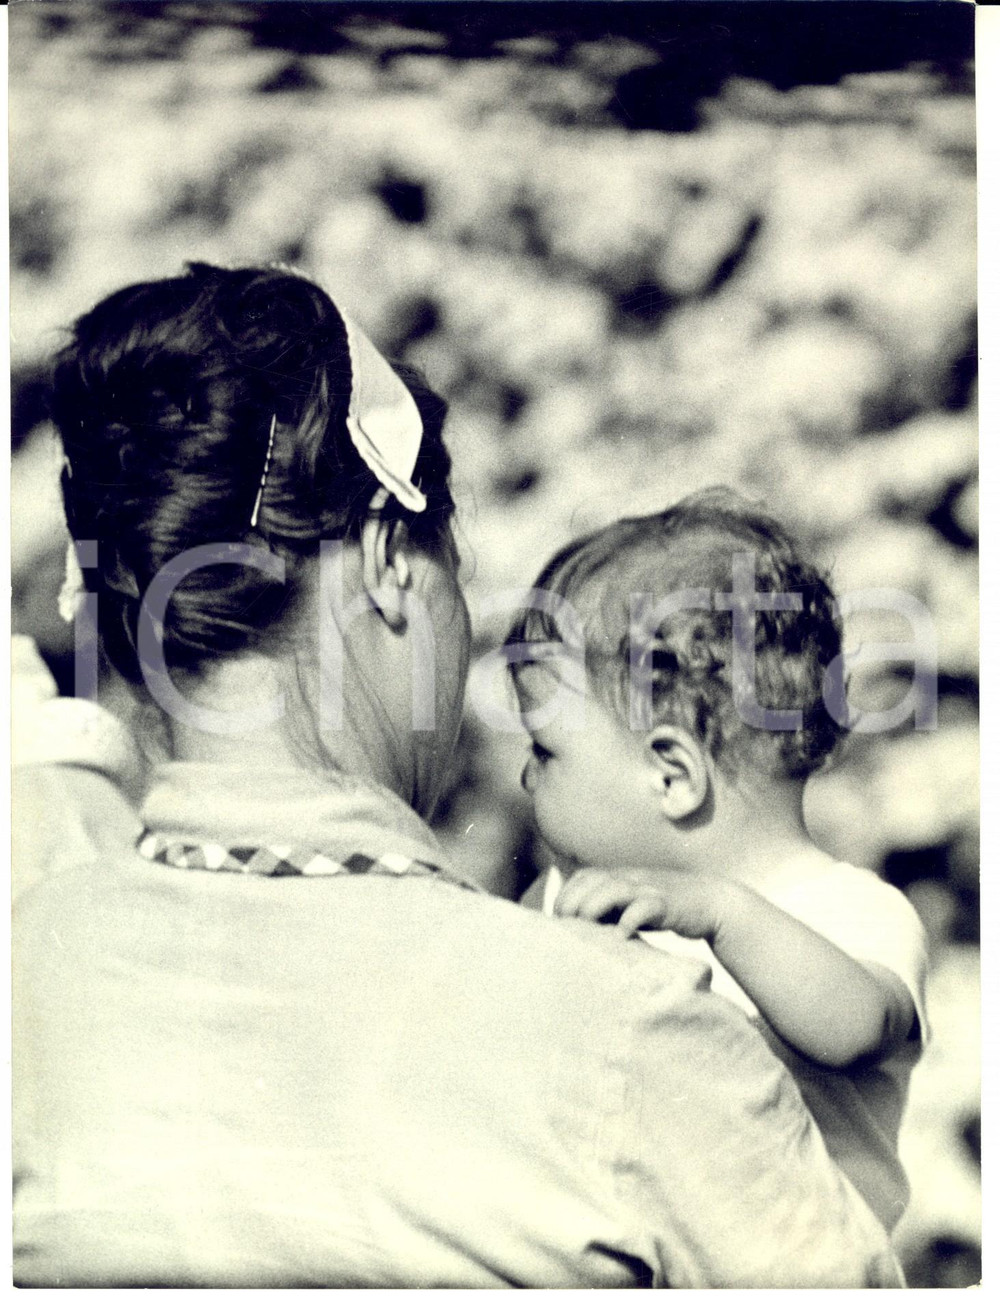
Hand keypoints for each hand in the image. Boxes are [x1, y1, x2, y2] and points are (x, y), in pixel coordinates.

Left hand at [553, 867, 738, 942]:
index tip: (556, 920)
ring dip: (594, 905)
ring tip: (584, 926)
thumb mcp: (632, 905)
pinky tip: (621, 936)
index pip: (583, 876)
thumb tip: (576, 930)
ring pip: (615, 888)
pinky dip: (630, 920)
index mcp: (620, 876)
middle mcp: (631, 878)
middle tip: (564, 925)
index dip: (565, 895)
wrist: (710, 902)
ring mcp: (649, 888)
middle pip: (593, 880)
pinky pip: (645, 907)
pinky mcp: (667, 903)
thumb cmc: (664, 908)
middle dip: (573, 901)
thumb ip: (608, 910)